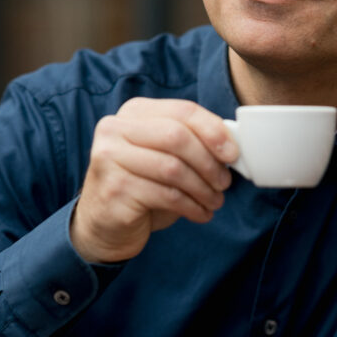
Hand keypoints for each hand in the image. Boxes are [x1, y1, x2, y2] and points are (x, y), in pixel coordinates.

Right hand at [71, 98, 236, 263]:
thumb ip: (190, 143)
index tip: (232, 153)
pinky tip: (200, 213)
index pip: (182, 111)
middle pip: (178, 136)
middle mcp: (116, 130)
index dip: (213, 130)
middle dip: (209, 162)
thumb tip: (232, 146)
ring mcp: (110, 158)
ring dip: (203, 188)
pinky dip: (192, 206)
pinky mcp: (114, 189)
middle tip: (224, 182)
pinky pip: (166, 195)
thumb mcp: (165, 157)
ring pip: (173, 168)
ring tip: (215, 201)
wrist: (104, 225)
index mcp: (133, 113)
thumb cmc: (142, 187)